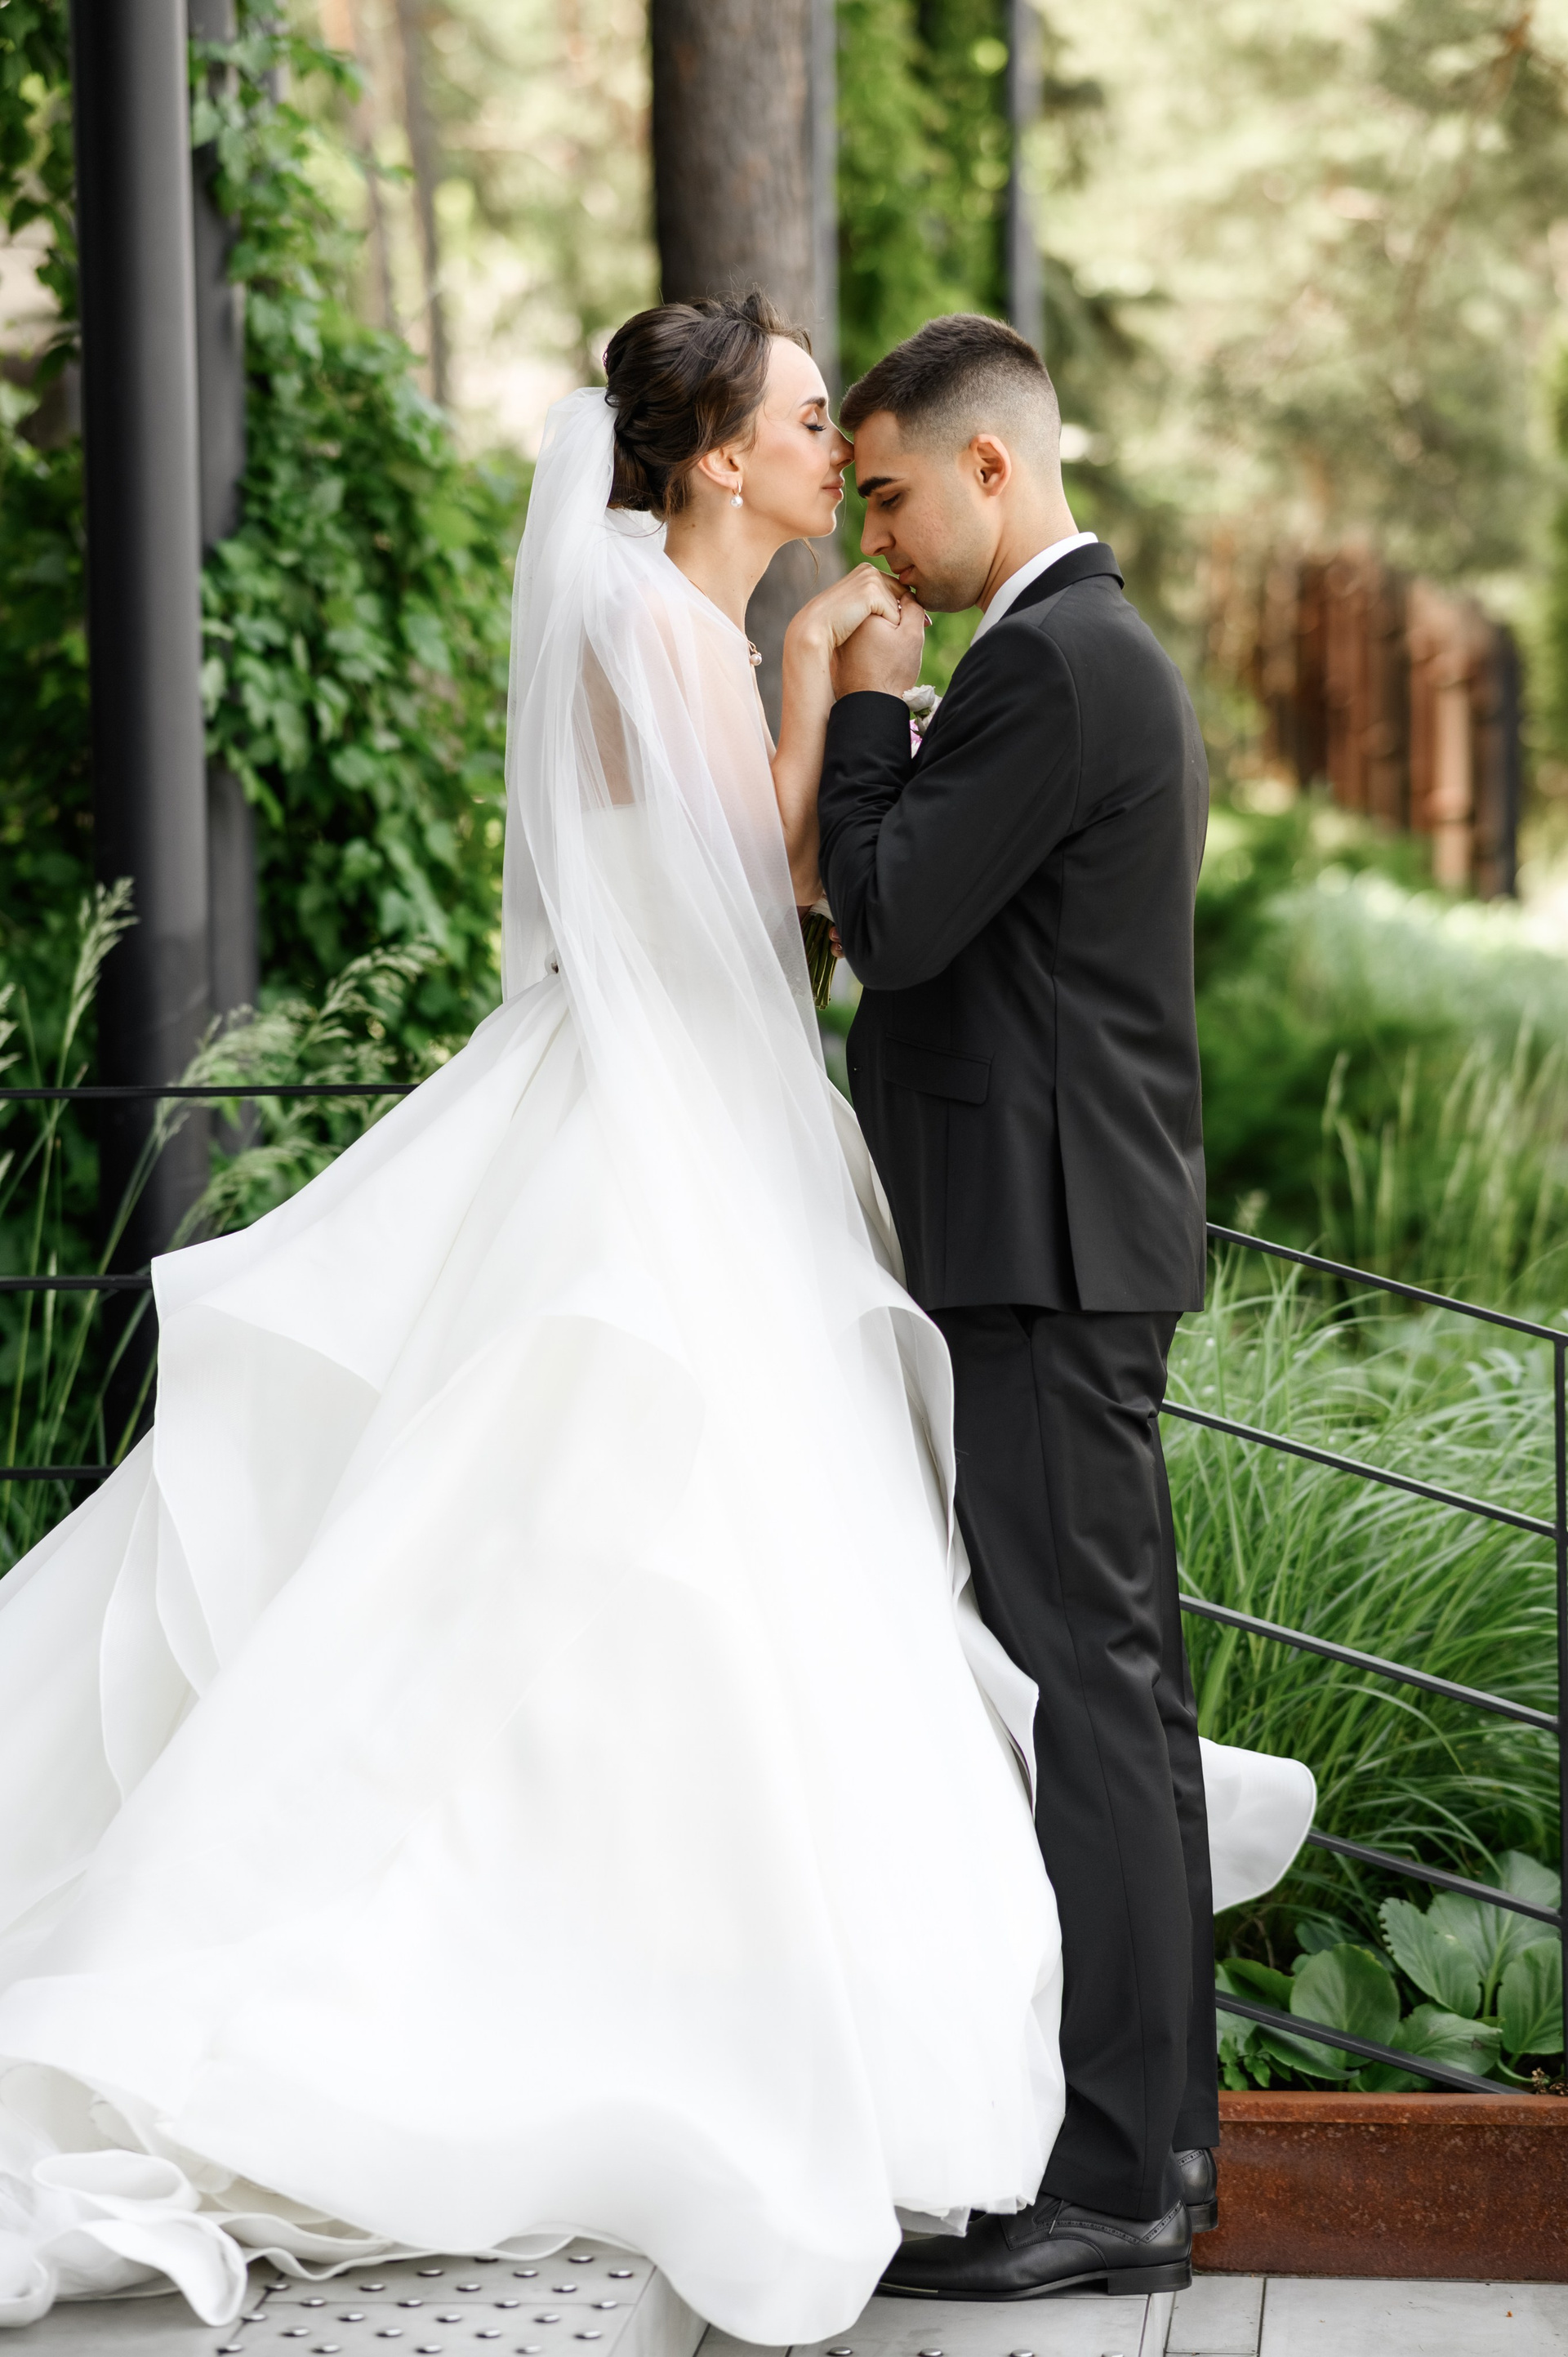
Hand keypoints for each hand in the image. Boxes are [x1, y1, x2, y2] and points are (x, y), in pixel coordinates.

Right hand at [786, 562, 906, 661]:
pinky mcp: (871, 592)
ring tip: (886, 636)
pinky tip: (876, 635)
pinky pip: (895, 614)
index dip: (903, 608)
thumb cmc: (834, 625)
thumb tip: (900, 610)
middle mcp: (869, 570)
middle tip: (914, 628)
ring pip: (900, 605)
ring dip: (895, 623)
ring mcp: (870, 579)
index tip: (915, 624)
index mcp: (866, 571)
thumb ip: (873, 603)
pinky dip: (889, 627)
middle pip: (902, 595)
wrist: (815, 629)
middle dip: (905, 614)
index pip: (896, 589)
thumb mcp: (856, 609)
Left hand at [833, 591, 927, 698]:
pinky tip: (879, 665)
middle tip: (899, 651)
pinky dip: (873, 648)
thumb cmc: (893, 672)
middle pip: (880, 612)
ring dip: (884, 636)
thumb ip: (913, 606)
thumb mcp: (912, 635)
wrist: (870, 706)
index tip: (908, 639)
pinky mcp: (839, 652)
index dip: (907, 617)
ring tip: (889, 659)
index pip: (893, 599)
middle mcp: (848, 620)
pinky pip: (861, 642)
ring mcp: (841, 637)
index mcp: (864, 610)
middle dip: (895, 625)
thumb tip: (906, 595)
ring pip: (871, 627)